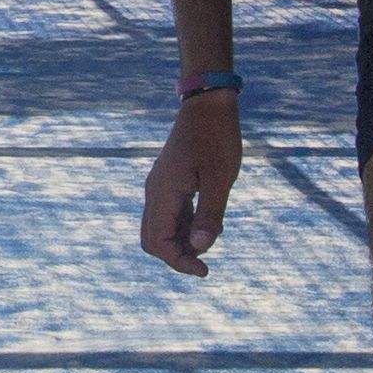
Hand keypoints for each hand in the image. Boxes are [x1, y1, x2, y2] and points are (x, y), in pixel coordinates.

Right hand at [139, 91, 244, 277]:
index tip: (205, 270)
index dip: (178, 262)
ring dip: (180, 241)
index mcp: (163, 192)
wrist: (209, 103)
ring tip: (211, 237)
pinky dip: (184, 226)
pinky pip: (169, 214)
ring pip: (160, 228)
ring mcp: (160, 186)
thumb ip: (210, 214)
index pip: (157, 243)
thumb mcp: (220, 178)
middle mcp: (155, 192)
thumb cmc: (217, 137)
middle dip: (175, 256)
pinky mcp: (169, 181)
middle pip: (152, 240)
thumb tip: (200, 249)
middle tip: (204, 262)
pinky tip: (207, 223)